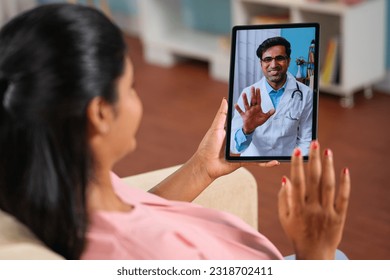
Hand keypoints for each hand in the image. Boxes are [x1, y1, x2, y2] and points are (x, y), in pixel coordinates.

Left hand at [195, 98, 278, 180]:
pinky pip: (256, 162)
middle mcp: (238, 142)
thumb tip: (225, 100)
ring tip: (279, 146)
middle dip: (264, 133)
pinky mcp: (243, 161)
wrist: (205, 164)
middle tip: (276, 126)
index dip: (253, 118)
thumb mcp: (216, 128)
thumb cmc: (208, 146)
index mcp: (232, 133)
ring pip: (257, 150)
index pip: (244, 124)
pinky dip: (265, 163)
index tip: (262, 110)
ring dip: (269, 149)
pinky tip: (275, 162)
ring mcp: (242, 152)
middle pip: (253, 136)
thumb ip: (222, 115)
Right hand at [234, 87, 274, 133]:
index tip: (258, 88)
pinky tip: (235, 104)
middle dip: (252, 94)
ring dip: (245, 99)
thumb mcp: (265, 117)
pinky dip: (238, 108)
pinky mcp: (244, 115)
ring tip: (244, 94)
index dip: (258, 94)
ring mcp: (248, 111)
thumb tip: (274, 109)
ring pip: (246, 104)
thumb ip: (269, 113)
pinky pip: (241, 111)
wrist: (251, 127)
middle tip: (252, 87)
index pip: (258, 100)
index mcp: (257, 108)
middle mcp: (252, 108)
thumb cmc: (258, 121)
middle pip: (252, 100)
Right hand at [278, 141, 350, 258]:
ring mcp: (327, 212)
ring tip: (327, 151)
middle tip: (314, 143)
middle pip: (314, 179)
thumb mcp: (284, 217)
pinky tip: (344, 170)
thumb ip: (283, 197)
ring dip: (328, 166)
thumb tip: (285, 178)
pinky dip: (345, 183)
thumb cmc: (296, 233)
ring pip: (329, 185)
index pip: (297, 181)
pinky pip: (343, 198)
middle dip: (314, 159)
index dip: (297, 165)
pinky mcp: (340, 216)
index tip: (297, 150)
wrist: (314, 253)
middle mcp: (313, 208)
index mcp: (297, 207)